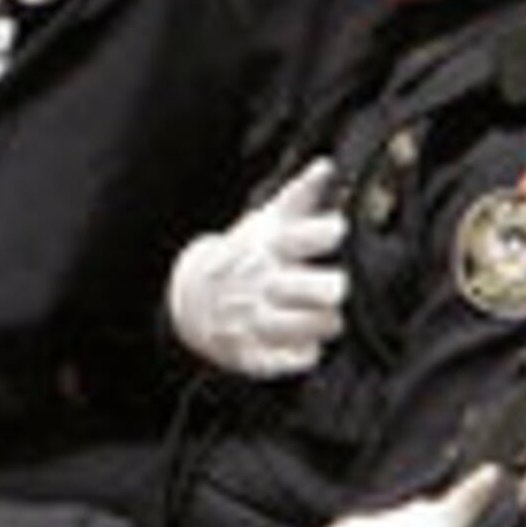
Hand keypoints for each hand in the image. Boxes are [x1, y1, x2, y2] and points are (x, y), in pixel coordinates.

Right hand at [168, 159, 346, 378]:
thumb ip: (300, 195)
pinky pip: (293, 362)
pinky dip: (303, 354)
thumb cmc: (245, 255)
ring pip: (316, 327)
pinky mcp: (251, 354)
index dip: (330, 231)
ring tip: (324, 317)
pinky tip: (302, 344)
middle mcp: (265, 284)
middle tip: (334, 288)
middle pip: (325, 288)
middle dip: (334, 287)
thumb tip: (327, 164)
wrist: (190, 299)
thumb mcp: (266, 223)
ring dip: (326, 323)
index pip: (311, 235)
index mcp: (271, 248)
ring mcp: (256, 321)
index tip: (335, 231)